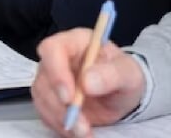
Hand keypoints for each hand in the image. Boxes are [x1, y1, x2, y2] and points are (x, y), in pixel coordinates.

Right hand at [31, 29, 145, 136]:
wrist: (123, 93)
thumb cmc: (125, 75)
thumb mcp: (128, 73)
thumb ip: (112, 74)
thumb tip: (88, 81)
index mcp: (75, 42)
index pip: (53, 49)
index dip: (56, 72)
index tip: (69, 97)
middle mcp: (58, 58)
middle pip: (44, 78)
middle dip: (60, 106)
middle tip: (82, 125)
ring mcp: (51, 78)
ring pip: (42, 98)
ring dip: (60, 119)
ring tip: (84, 133)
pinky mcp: (50, 98)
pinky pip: (45, 113)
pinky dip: (60, 126)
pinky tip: (78, 132)